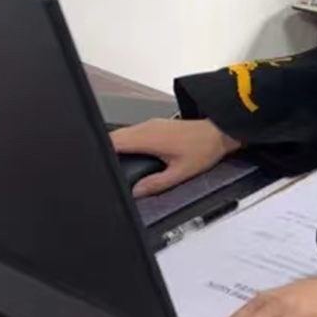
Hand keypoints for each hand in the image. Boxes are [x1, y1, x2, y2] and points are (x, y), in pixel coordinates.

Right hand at [109, 117, 238, 197]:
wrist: (219, 132)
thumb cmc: (204, 148)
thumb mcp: (181, 172)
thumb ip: (156, 184)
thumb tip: (137, 192)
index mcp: (149, 138)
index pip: (115, 142)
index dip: (102, 151)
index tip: (97, 162)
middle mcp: (147, 128)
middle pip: (115, 136)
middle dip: (106, 150)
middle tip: (102, 167)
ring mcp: (151, 124)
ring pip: (123, 133)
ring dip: (116, 146)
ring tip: (113, 162)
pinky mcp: (155, 125)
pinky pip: (132, 132)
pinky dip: (125, 142)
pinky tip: (128, 154)